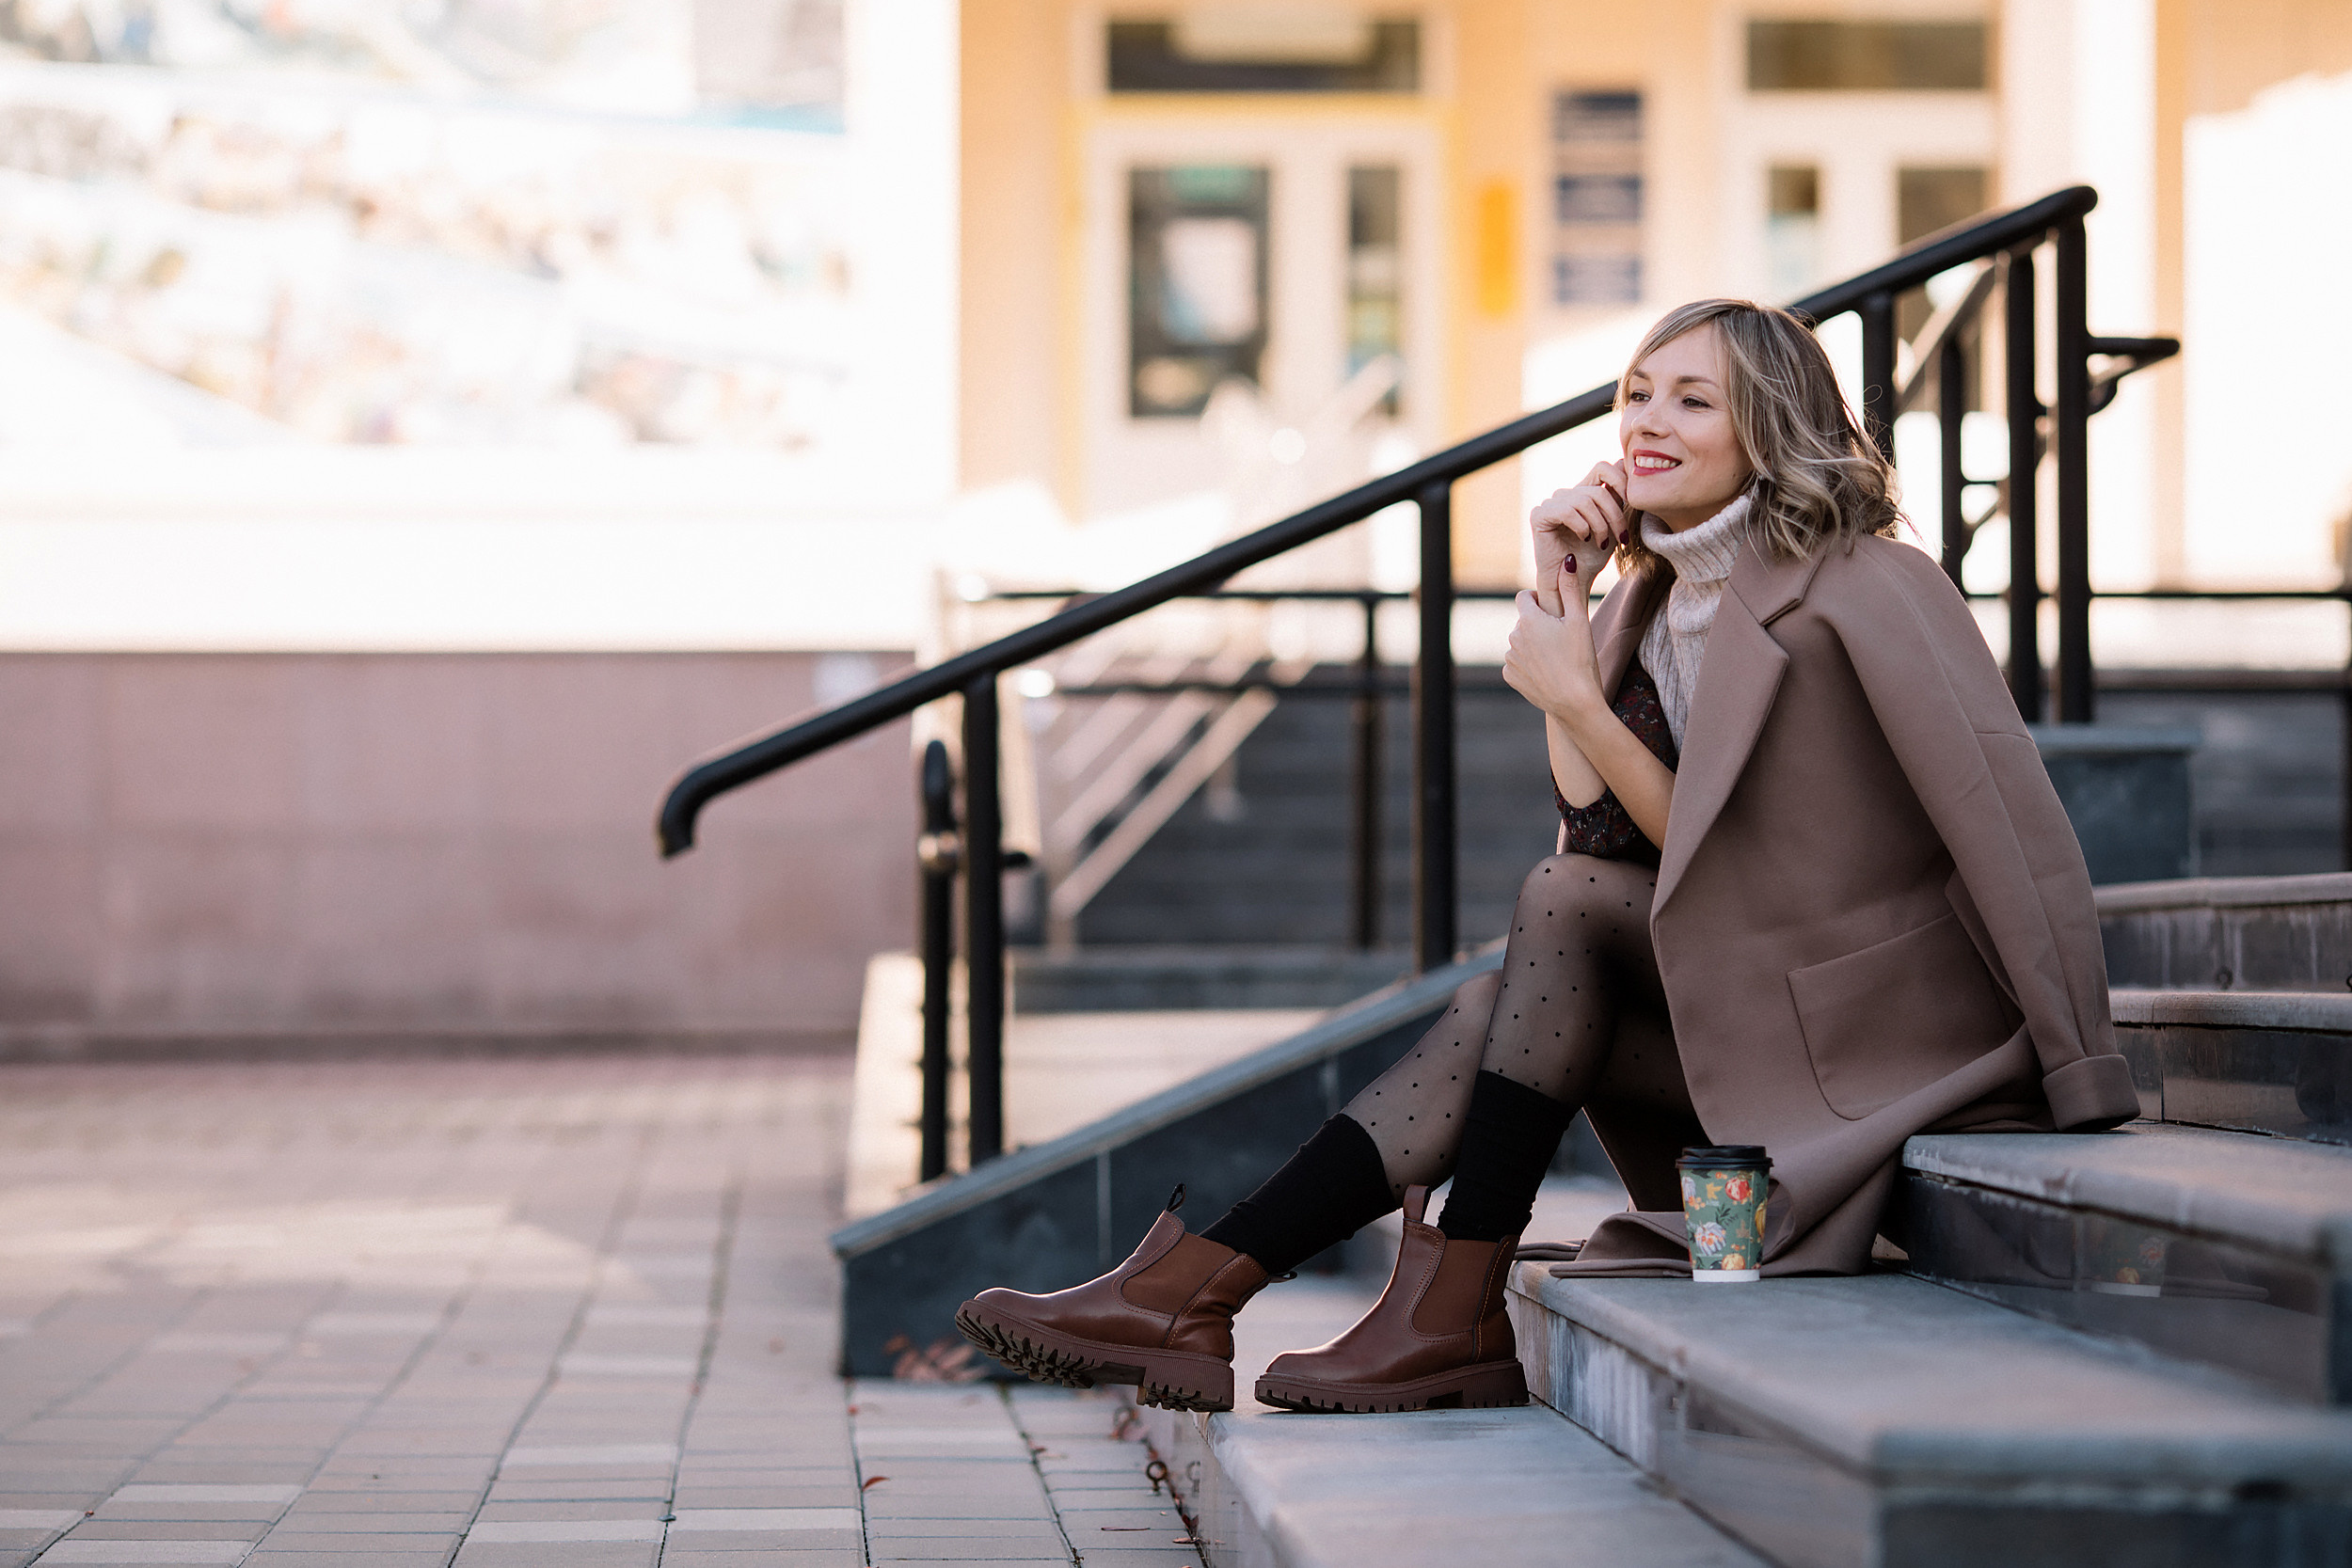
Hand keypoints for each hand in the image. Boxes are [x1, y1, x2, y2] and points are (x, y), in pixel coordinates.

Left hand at [1503, 557, 1604, 723]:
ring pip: (1521, 643)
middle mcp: (1513, 636)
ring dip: (1534, 645)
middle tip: (1562, 639)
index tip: (1553, 610)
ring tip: (1556, 658)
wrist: (1574, 702)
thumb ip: (1570, 588)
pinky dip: (1529, 664)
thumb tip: (1566, 561)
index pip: (1524, 597)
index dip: (1538, 600)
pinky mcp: (1509, 676)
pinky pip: (1517, 662)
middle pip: (1525, 622)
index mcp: (1529, 620)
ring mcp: (1509, 657)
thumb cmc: (1580, 659)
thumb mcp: (1579, 620)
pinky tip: (1547, 672)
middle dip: (1539, 625)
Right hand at [1529, 461, 1629, 612]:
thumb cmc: (1590, 558)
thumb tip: (1624, 465)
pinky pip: (1567, 510)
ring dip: (1600, 525)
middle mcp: (1566, 494)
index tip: (1632, 505)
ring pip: (1585, 500)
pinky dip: (1582, 526)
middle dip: (1615, 514)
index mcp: (1583, 493)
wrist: (1570, 583)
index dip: (1621, 479)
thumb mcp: (1613, 525)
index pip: (1604, 468)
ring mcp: (1551, 503)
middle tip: (1621, 537)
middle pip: (1598, 488)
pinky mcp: (1540, 515)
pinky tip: (1584, 538)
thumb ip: (1618, 499)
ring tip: (1601, 543)